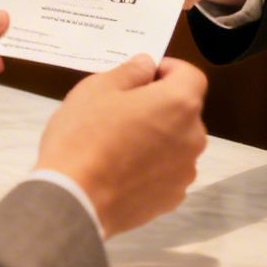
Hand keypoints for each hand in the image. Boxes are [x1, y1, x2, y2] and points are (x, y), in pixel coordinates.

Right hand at [36, 55, 208, 237]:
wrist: (73, 200)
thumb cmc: (85, 136)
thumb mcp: (98, 88)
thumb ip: (131, 71)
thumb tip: (148, 66)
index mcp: (180, 104)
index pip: (191, 76)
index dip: (168, 70)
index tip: (143, 76)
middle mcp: (193, 138)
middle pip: (184, 111)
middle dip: (160, 105)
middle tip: (122, 110)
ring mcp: (184, 172)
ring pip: (176, 143)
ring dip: (158, 137)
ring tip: (119, 144)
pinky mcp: (171, 199)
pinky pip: (167, 171)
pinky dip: (152, 166)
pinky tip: (121, 171)